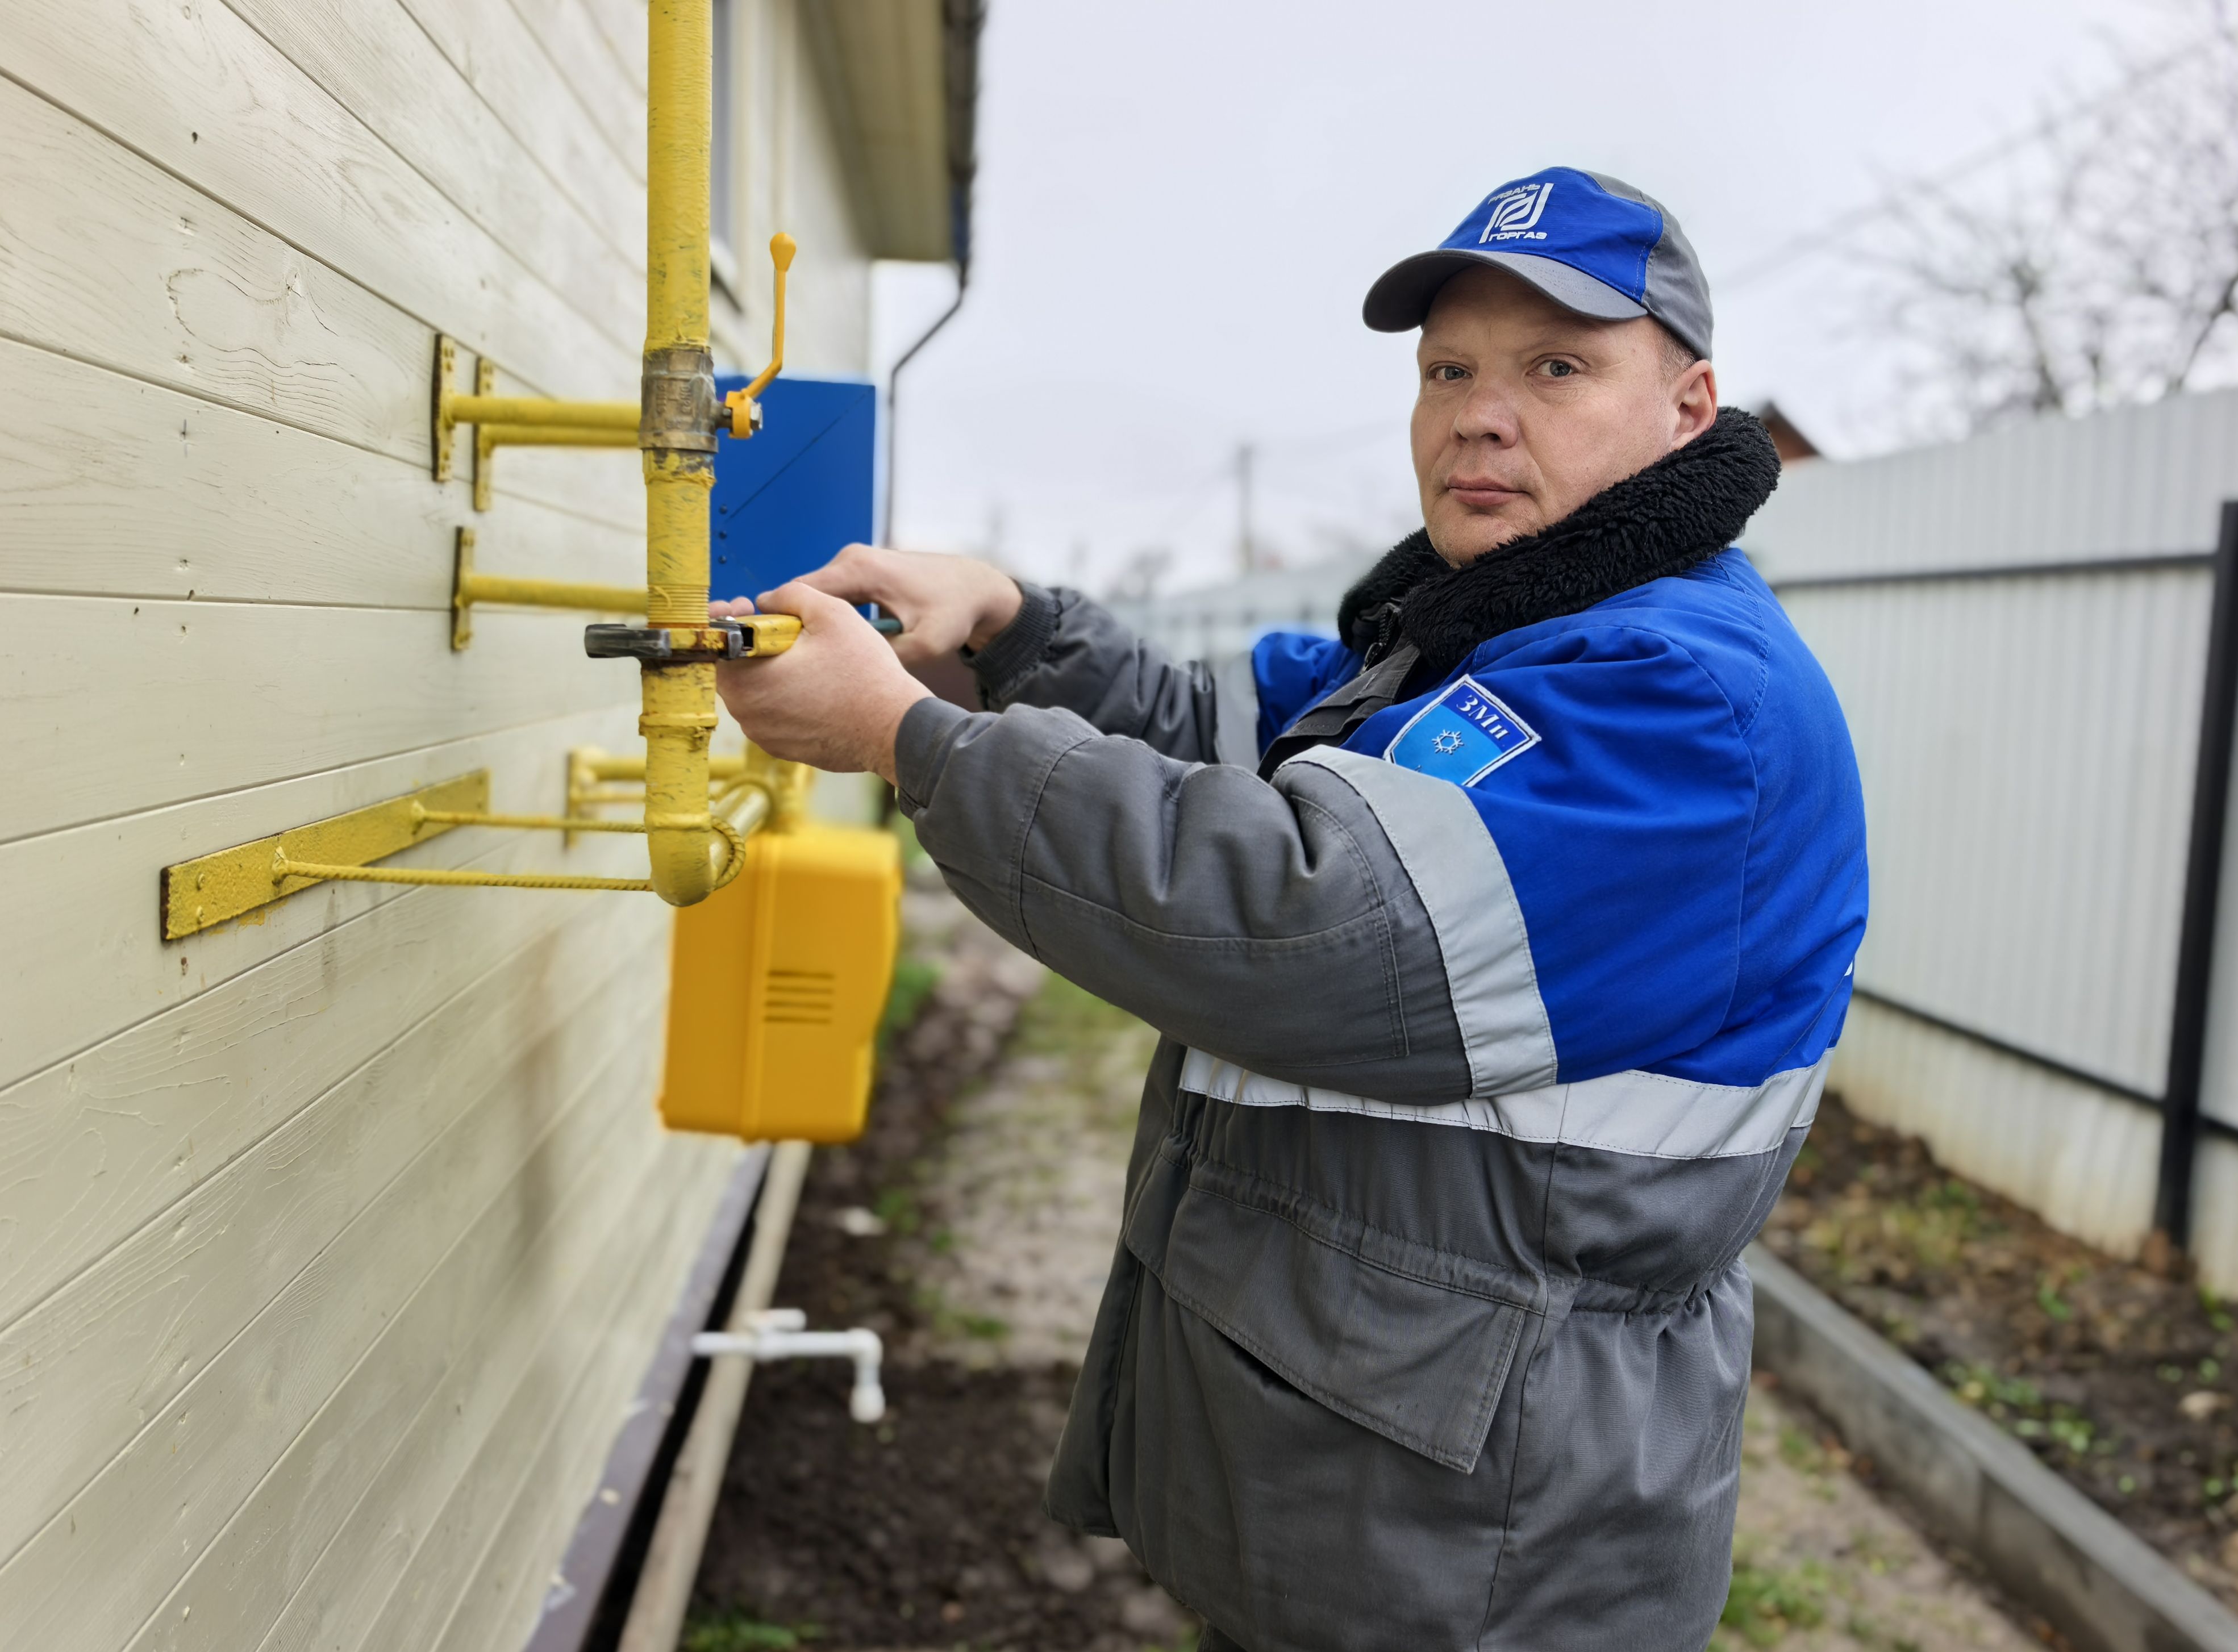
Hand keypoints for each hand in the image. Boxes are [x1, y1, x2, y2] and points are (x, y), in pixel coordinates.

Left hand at [712, 588, 931, 782]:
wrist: (895, 729)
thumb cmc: (864, 673)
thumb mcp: (831, 613)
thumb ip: (790, 595)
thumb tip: (767, 600)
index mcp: (747, 681)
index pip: (715, 644)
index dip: (726, 620)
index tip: (743, 608)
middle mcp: (748, 714)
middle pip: (734, 669)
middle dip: (751, 644)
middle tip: (781, 628)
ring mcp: (765, 736)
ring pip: (754, 693)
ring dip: (770, 671)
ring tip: (805, 657)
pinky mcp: (785, 749)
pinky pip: (773, 714)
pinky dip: (785, 696)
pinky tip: (815, 685)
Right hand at [789, 544, 1023, 664]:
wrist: (975, 587)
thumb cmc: (953, 613)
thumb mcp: (924, 645)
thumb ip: (883, 656)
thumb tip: (843, 669)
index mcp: (860, 569)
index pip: (799, 592)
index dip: (781, 622)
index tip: (775, 654)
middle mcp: (851, 559)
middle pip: (803, 596)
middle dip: (796, 628)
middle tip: (793, 665)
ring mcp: (855, 562)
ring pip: (816, 598)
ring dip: (813, 625)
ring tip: (814, 659)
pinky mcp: (860, 571)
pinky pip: (831, 597)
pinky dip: (828, 619)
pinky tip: (836, 646)